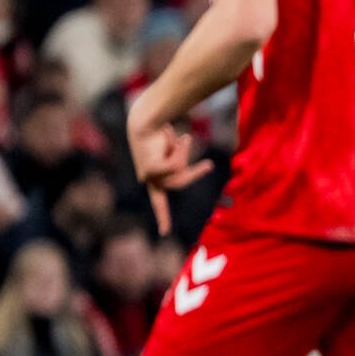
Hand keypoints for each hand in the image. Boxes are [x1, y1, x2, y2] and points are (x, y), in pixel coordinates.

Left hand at [127, 118, 211, 235]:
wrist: (146, 121)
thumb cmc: (159, 135)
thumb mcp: (176, 153)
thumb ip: (182, 164)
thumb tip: (194, 162)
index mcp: (152, 179)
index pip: (158, 202)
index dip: (163, 217)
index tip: (164, 234)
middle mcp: (148, 180)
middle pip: (180, 183)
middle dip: (195, 173)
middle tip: (209, 165)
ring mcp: (148, 176)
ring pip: (179, 174)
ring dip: (183, 154)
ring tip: (181, 138)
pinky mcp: (150, 170)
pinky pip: (175, 166)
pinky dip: (178, 149)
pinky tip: (168, 135)